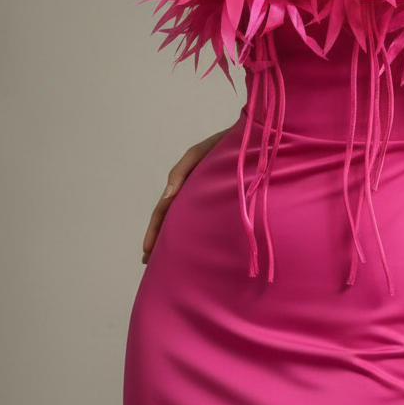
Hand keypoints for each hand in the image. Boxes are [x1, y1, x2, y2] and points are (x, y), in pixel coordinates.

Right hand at [141, 128, 231, 262]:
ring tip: (170, 264)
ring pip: (190, 226)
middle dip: (162, 242)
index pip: (164, 211)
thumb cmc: (225, 144)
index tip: (147, 252)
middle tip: (152, 264)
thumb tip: (166, 197)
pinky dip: (201, 238)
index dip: (155, 231)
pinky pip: (212, 226)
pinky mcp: (229, 207)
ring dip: (178, 242)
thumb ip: (181, 172)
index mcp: (186, 185)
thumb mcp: (198, 153)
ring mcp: (210, 203)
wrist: (256, 140)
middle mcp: (195, 196)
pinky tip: (200, 253)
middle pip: (173, 222)